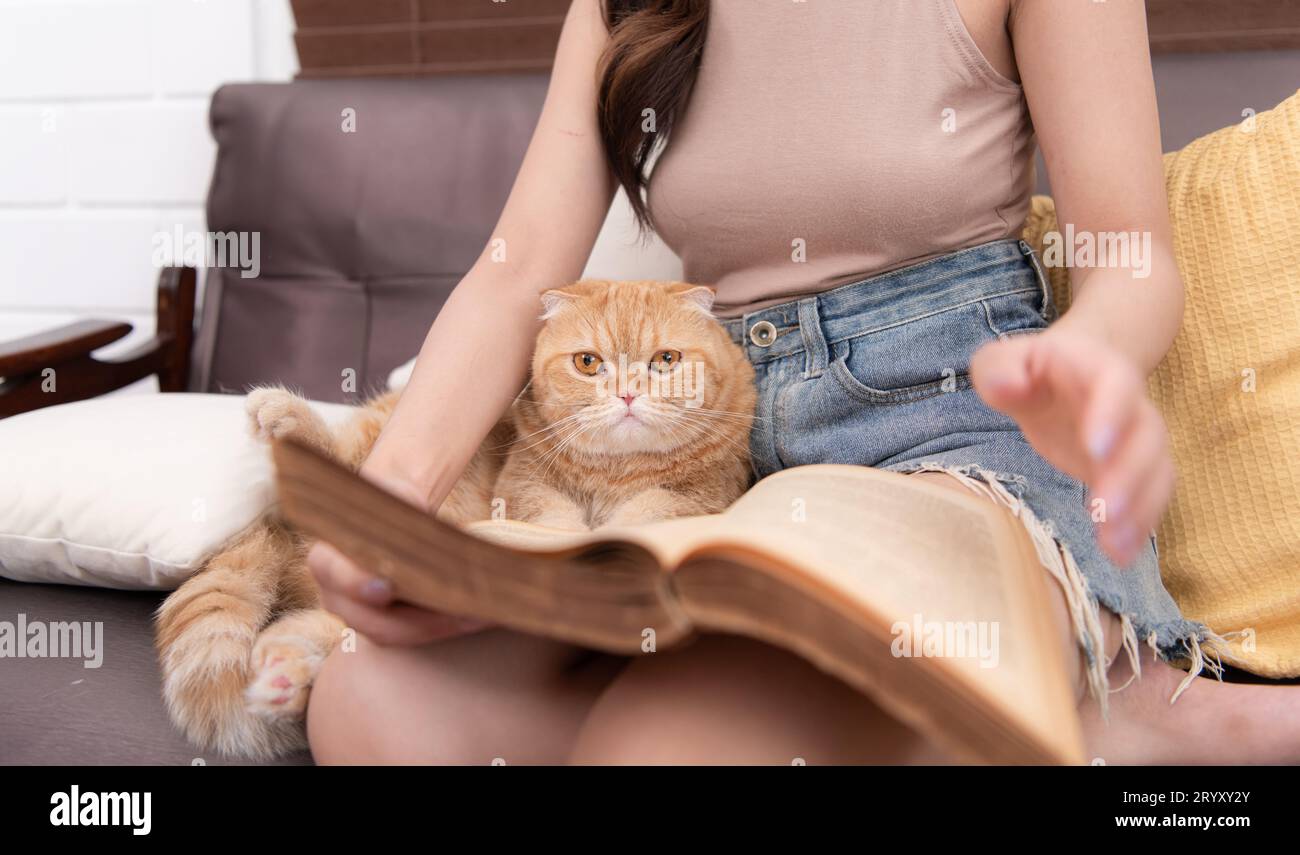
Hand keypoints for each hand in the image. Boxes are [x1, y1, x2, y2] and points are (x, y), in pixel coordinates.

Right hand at [306, 471, 491, 645]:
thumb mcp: (387, 502)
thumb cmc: (386, 505)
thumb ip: (393, 518)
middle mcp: (334, 598)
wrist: (386, 518)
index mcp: (325, 561)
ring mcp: (357, 617)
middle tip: (463, 612)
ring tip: (478, 615)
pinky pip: (411, 635)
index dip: (358, 585)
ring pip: (396, 635)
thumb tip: (422, 526)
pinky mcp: (382, 626)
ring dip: (440, 628)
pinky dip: (443, 627)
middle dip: (422, 622)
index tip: (384, 588)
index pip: (338, 577)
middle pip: (375, 623)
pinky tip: (476, 618)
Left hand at [970, 327, 1174, 565]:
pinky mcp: (1134, 469)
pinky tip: (1119, 554)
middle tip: (1106, 509)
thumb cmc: (1028, 371)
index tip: (1095, 447)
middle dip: (1130, 474)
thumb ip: (998, 370)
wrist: (1066, 375)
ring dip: (1140, 509)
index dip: (1111, 414)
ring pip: (1157, 470)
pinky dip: (1139, 525)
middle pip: (1145, 435)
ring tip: (1115, 545)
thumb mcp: (1002, 362)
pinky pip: (1150, 496)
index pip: (1116, 384)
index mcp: (1096, 368)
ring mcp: (1136, 437)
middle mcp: (1130, 402)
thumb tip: (1006, 387)